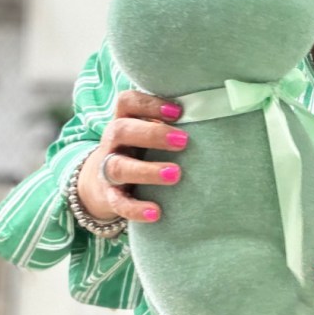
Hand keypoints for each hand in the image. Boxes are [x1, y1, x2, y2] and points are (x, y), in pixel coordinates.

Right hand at [77, 90, 186, 221]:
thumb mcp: (147, 132)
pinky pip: (118, 202)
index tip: (178, 111)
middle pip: (121, 130)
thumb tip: (211, 117)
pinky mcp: (109, 196)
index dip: (149, 104)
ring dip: (147, 171)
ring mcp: (107, 169)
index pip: (127, 102)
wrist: (102, 184)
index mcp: (123, 120)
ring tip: (175, 174)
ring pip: (119, 167)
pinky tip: (156, 213)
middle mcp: (113, 142)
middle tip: (183, 141)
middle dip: (153, 134)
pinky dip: (136, 209)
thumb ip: (169, 124)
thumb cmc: (139, 150)